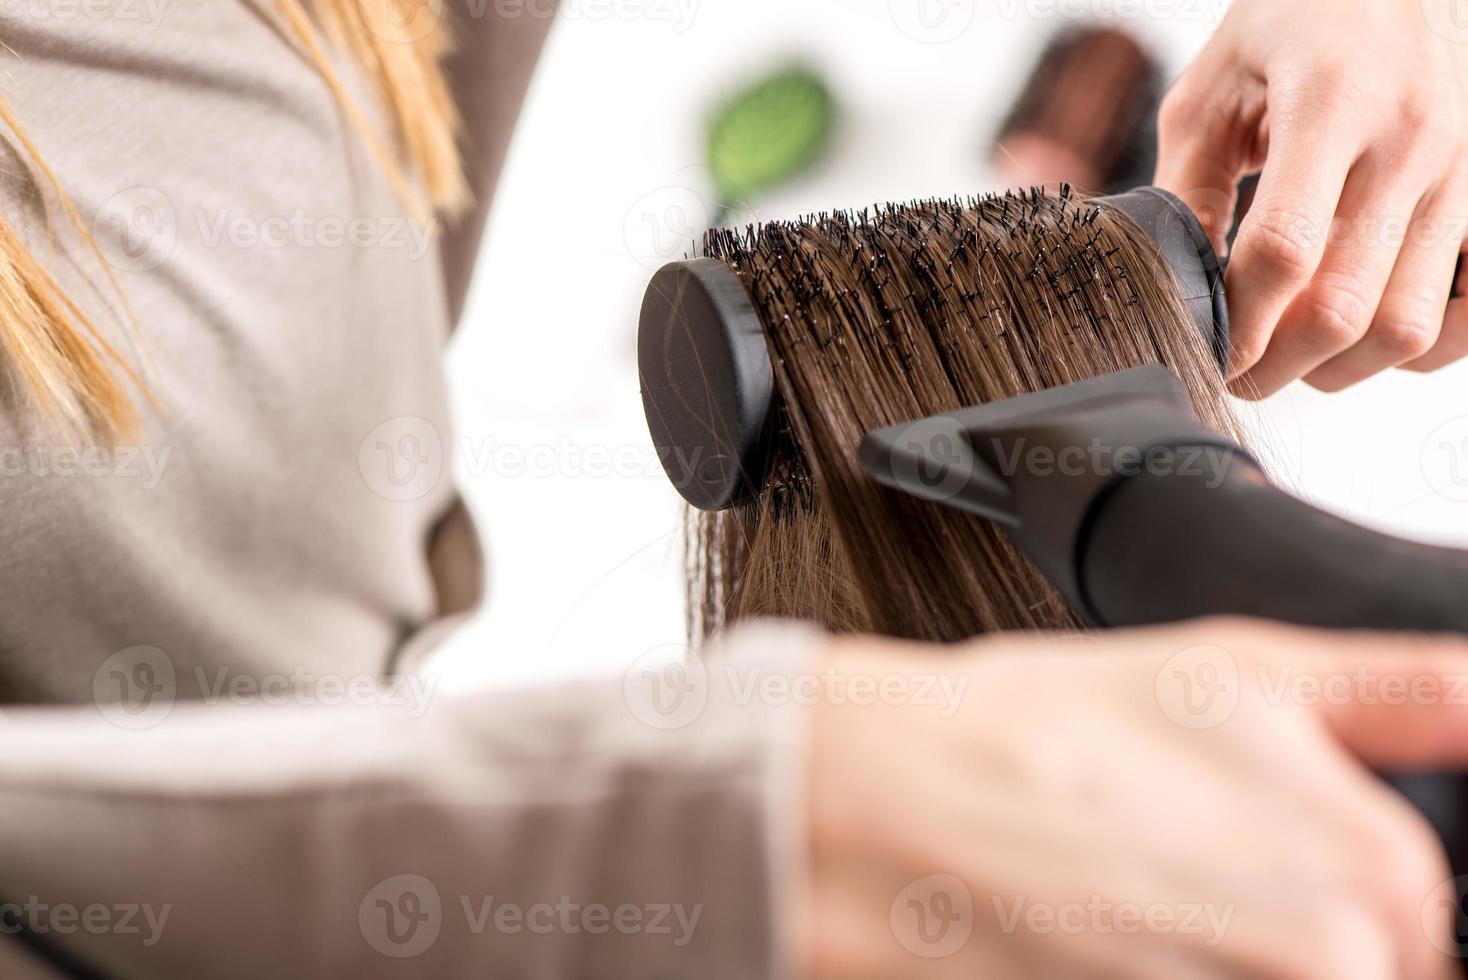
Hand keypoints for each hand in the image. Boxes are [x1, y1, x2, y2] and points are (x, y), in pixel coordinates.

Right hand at [802, 617, 1467, 978]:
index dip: (1333, 904)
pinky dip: (1150, 975)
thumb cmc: (1034, 736)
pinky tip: (1102, 944)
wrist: (881, 809)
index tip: (1239, 874)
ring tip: (1126, 911)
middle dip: (1267, 943)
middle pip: (1350, 974)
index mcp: (1381, 881)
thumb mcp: (1241, 670)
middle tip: (1165, 882)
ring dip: (1202, 957)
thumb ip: (1411, 694)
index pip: (1428, 941)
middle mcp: (1336, 971)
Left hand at [1155, 0, 1467, 397]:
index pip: (1283, 251)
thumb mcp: (1215, 85)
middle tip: (1238, 370)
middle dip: (1275, 364)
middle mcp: (1412, 141)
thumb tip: (1169, 285)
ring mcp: (1466, 172)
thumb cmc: (1300, 20)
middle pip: (1345, 309)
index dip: (1236, 323)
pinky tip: (1362, 331)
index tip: (1204, 349)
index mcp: (1331, 103)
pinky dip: (1413, 347)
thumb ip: (1186, 187)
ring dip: (1340, 367)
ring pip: (1409, 328)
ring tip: (1293, 354)